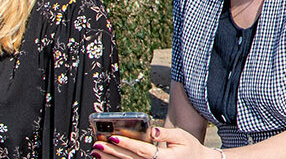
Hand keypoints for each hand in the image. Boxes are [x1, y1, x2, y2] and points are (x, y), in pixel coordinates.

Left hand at [92, 126, 212, 158]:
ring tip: (96, 153)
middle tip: (97, 145)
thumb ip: (166, 133)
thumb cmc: (188, 148)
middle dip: (111, 153)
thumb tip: (153, 130)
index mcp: (164, 158)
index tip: (113, 138)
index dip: (127, 144)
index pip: (141, 150)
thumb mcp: (181, 137)